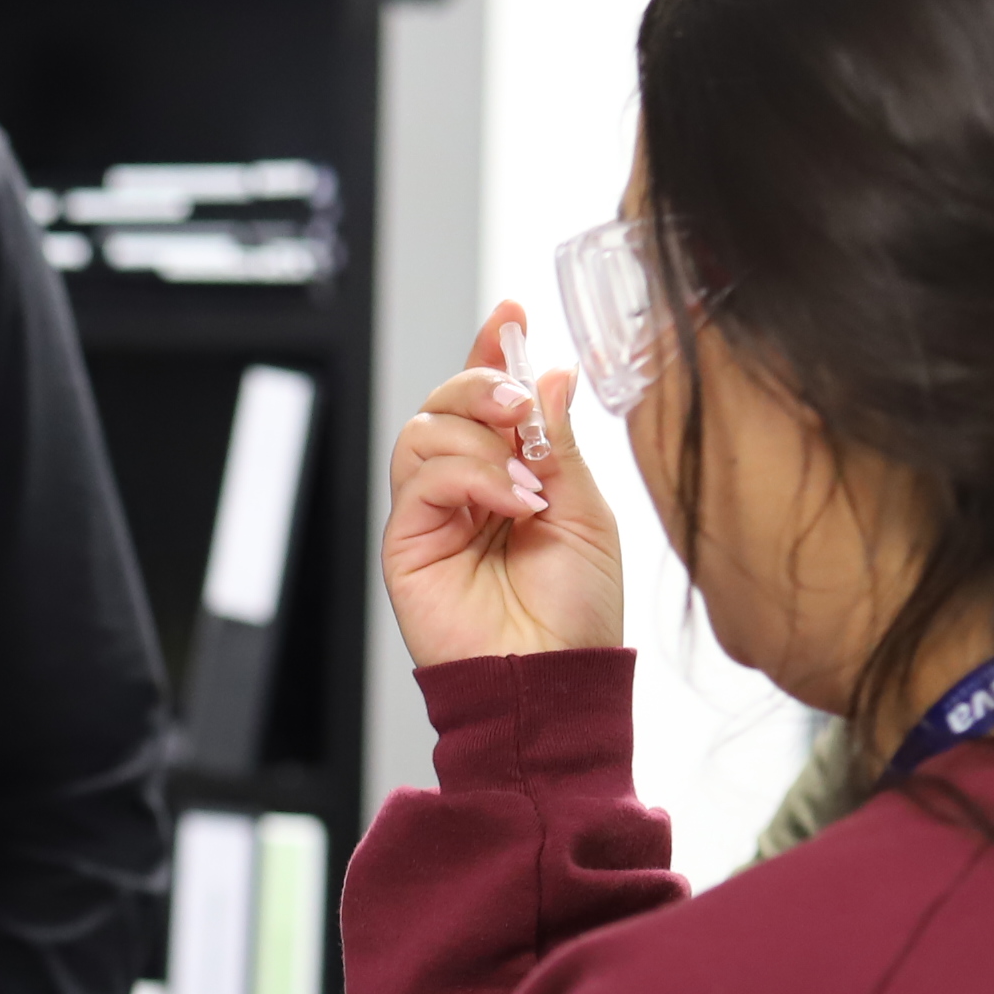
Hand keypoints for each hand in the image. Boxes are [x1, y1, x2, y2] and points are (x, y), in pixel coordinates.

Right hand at [383, 303, 625, 668]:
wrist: (552, 679)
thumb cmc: (577, 614)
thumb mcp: (586, 511)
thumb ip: (561, 443)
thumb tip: (552, 375)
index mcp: (510, 476)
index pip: (490, 400)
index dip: (494, 351)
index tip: (512, 314)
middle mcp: (465, 490)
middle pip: (445, 401)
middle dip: (484, 384)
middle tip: (522, 404)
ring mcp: (432, 515)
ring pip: (425, 429)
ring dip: (481, 440)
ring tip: (527, 483)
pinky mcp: (406, 542)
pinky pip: (421, 477)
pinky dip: (470, 477)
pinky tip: (509, 504)